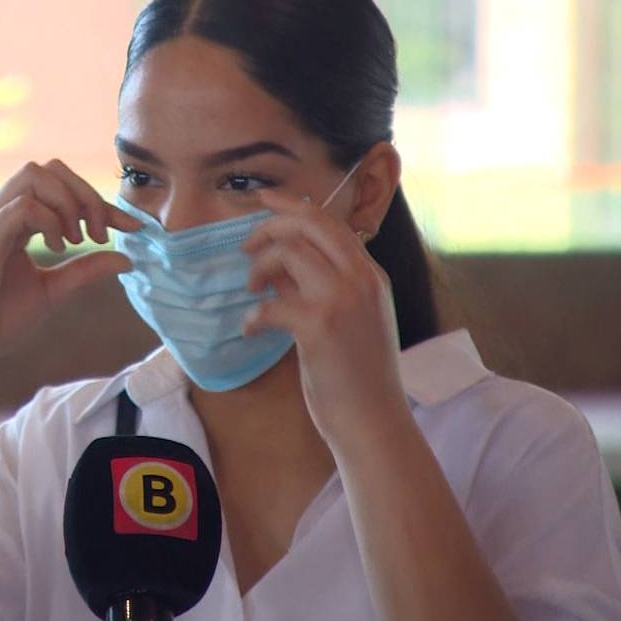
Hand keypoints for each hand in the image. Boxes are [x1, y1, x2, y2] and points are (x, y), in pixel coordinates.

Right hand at [0, 159, 141, 373]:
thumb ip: (85, 270)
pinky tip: (57, 249)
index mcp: (13, 220)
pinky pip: (23, 207)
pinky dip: (49, 221)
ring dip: (67, 202)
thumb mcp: (53, 290)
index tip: (132, 227)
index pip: (61, 188)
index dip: (100, 202)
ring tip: (78, 240)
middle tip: (101, 236)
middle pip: (48, 168)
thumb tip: (126, 258)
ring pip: (34, 174)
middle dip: (85, 195)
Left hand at [239, 188, 407, 449]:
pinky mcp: (320, 326)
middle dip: (270, 226)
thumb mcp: (345, 319)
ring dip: (259, 267)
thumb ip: (316, 285)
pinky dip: (253, 315)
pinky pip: (271, 303)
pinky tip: (252, 330)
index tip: (265, 200)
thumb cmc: (358, 376)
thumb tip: (277, 261)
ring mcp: (343, 299)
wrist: (374, 420)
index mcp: (371, 275)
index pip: (331, 223)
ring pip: (289, 253)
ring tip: (252, 292)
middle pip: (310, 224)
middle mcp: (361, 279)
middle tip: (246, 246)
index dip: (293, 206)